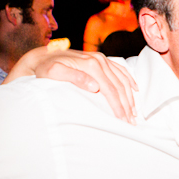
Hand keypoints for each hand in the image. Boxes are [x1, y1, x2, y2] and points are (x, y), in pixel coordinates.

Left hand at [6, 47, 137, 123]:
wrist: (42, 56)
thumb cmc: (46, 68)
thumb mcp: (54, 73)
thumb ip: (74, 78)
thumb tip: (95, 86)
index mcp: (91, 65)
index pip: (110, 90)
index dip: (118, 107)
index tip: (122, 121)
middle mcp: (99, 60)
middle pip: (119, 86)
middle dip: (126, 106)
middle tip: (131, 122)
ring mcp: (102, 59)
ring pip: (122, 80)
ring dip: (130, 97)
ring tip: (133, 113)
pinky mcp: (101, 59)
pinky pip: (121, 70)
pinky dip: (129, 80)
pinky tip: (135, 89)